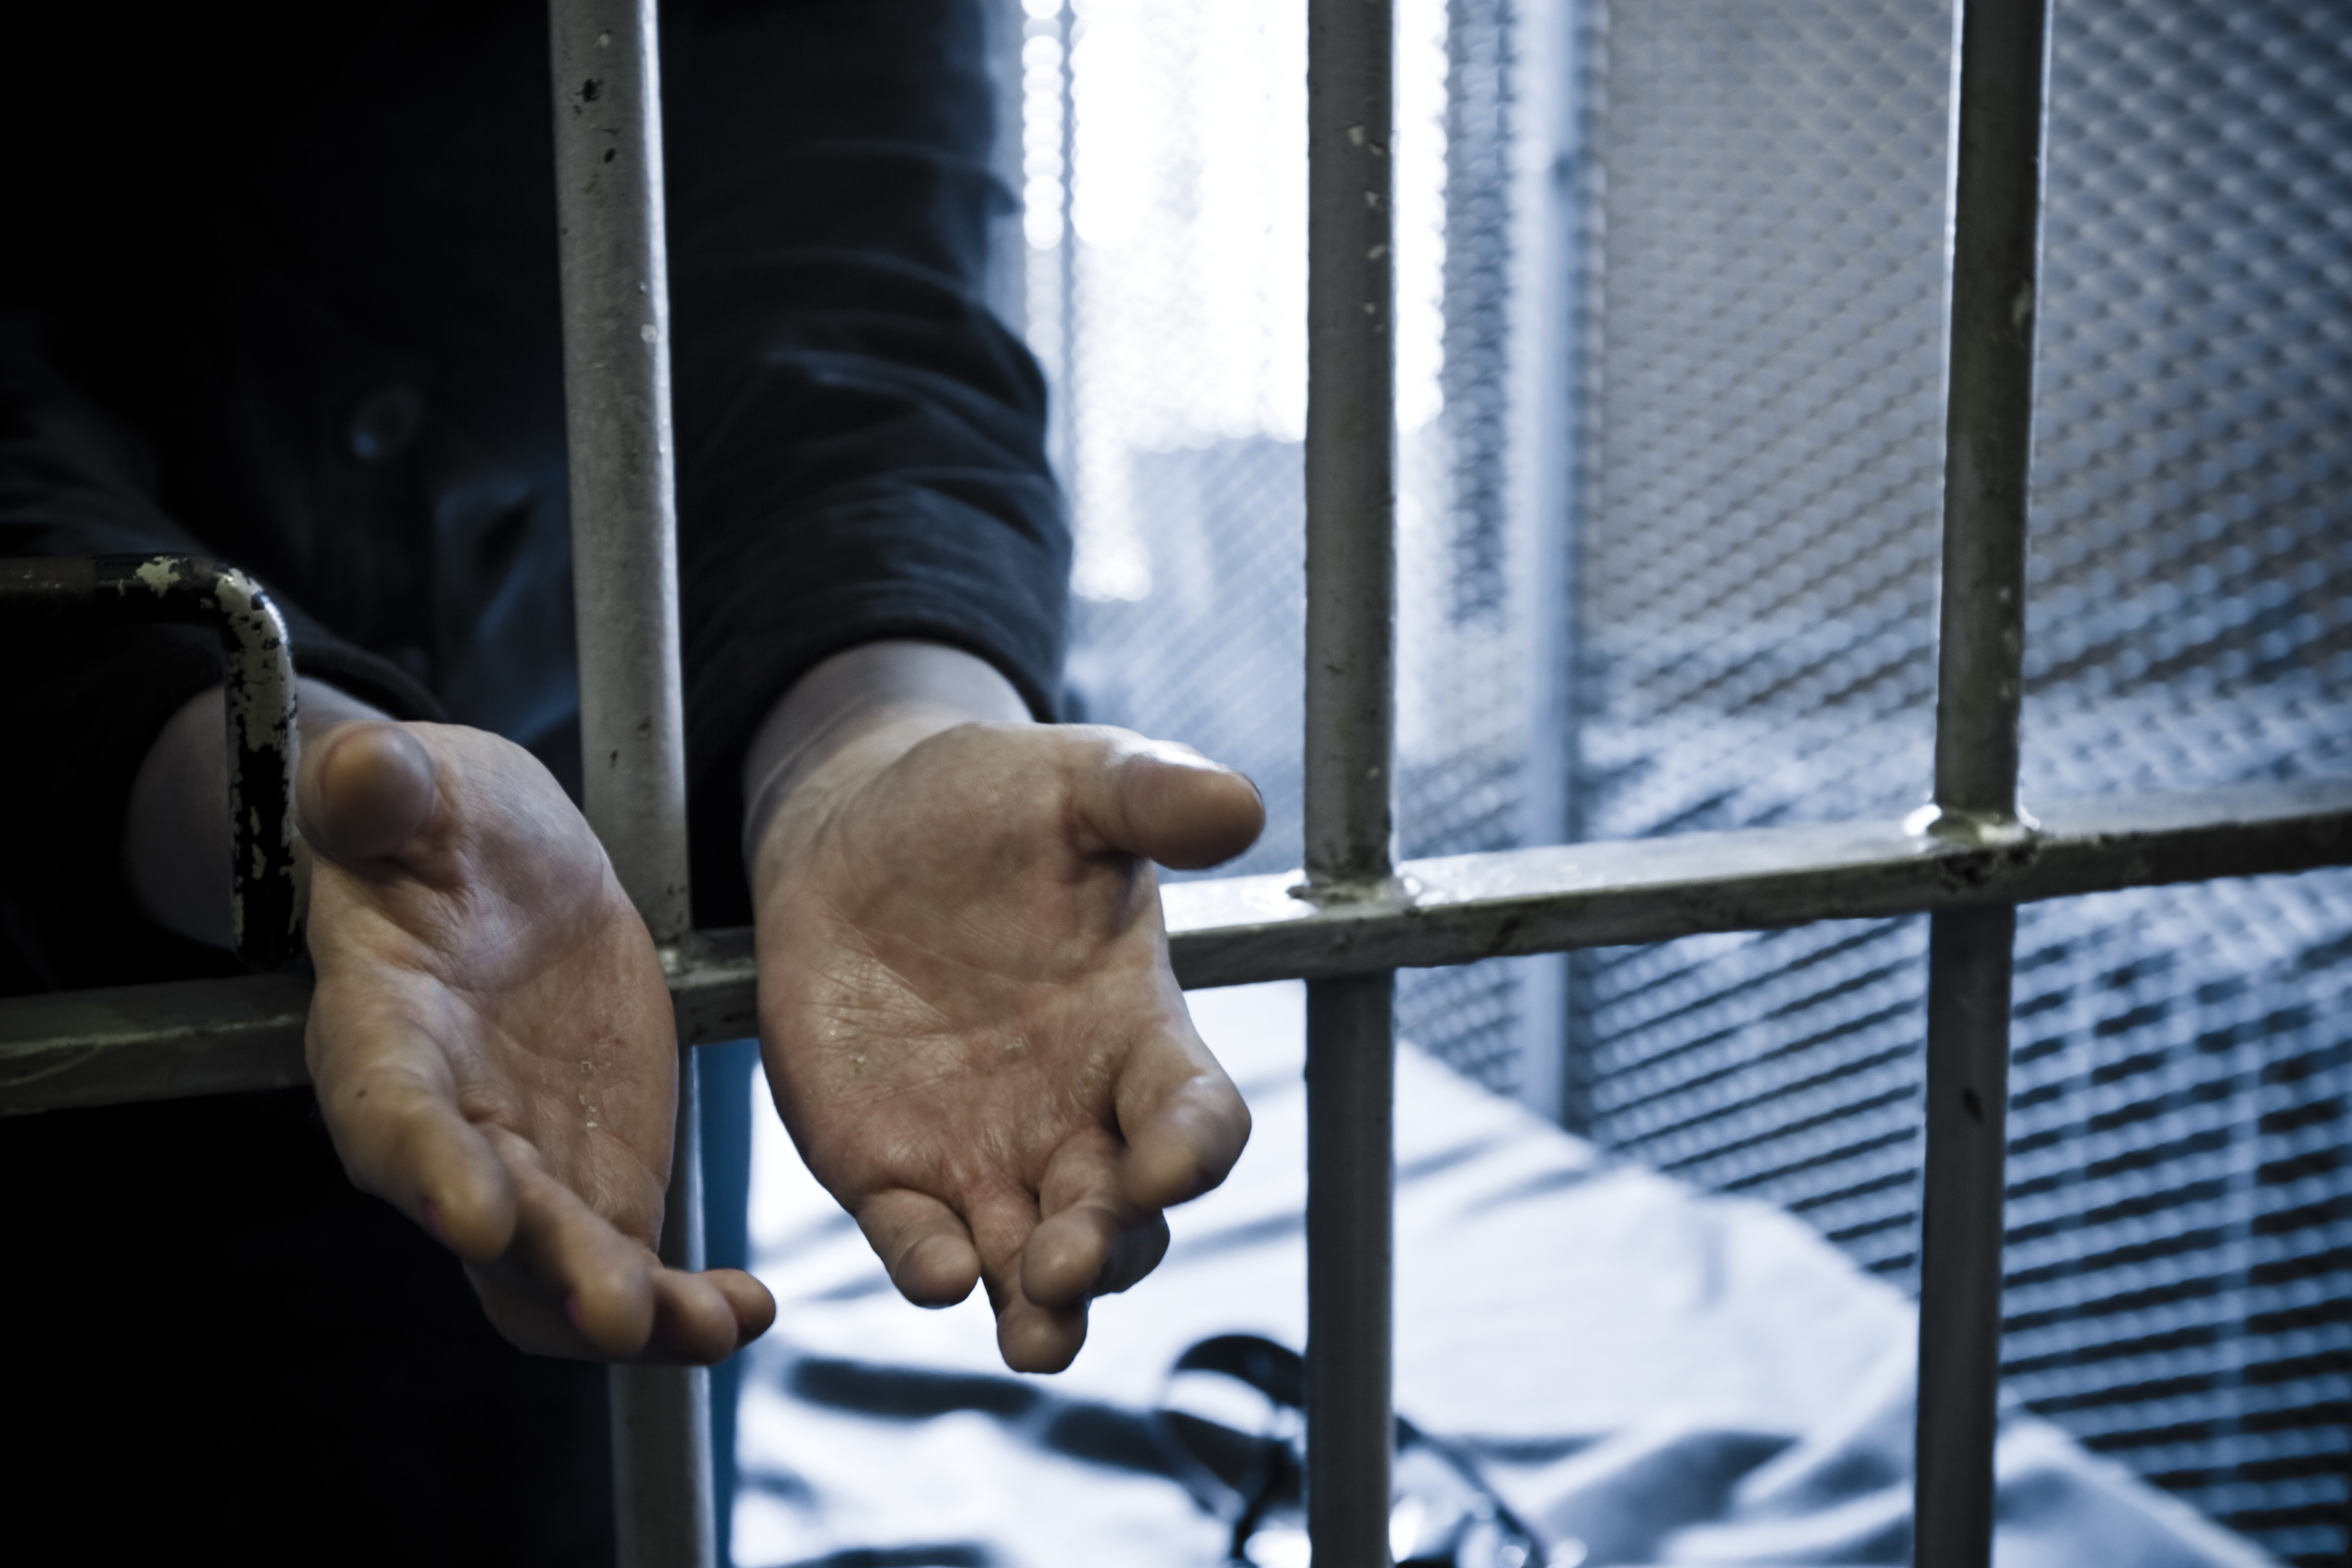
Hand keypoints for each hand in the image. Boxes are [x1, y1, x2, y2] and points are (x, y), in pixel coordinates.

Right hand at [300, 719, 775, 1361]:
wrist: (492, 862)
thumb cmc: (429, 821)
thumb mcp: (406, 788)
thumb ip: (379, 789)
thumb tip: (369, 771)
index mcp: (379, 1035)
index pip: (386, 1111)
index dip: (422, 1166)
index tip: (472, 1214)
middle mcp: (441, 1129)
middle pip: (484, 1226)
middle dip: (549, 1270)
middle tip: (618, 1308)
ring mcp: (520, 1167)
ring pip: (556, 1276)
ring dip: (628, 1314)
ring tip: (713, 1326)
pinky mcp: (593, 1181)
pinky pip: (630, 1267)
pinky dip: (685, 1302)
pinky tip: (750, 1311)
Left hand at [753, 714, 1262, 1372]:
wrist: (856, 826)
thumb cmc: (989, 803)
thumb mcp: (1074, 781)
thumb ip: (1152, 795)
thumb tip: (1237, 803)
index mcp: (1137, 1031)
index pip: (1197, 1116)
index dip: (1194, 1151)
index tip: (1171, 1166)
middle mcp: (1074, 1113)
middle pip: (1124, 1219)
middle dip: (1109, 1252)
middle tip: (1074, 1261)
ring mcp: (982, 1152)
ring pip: (1033, 1264)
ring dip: (1043, 1304)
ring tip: (1035, 1333)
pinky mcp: (886, 1168)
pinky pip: (919, 1241)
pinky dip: (931, 1269)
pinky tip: (933, 1272)